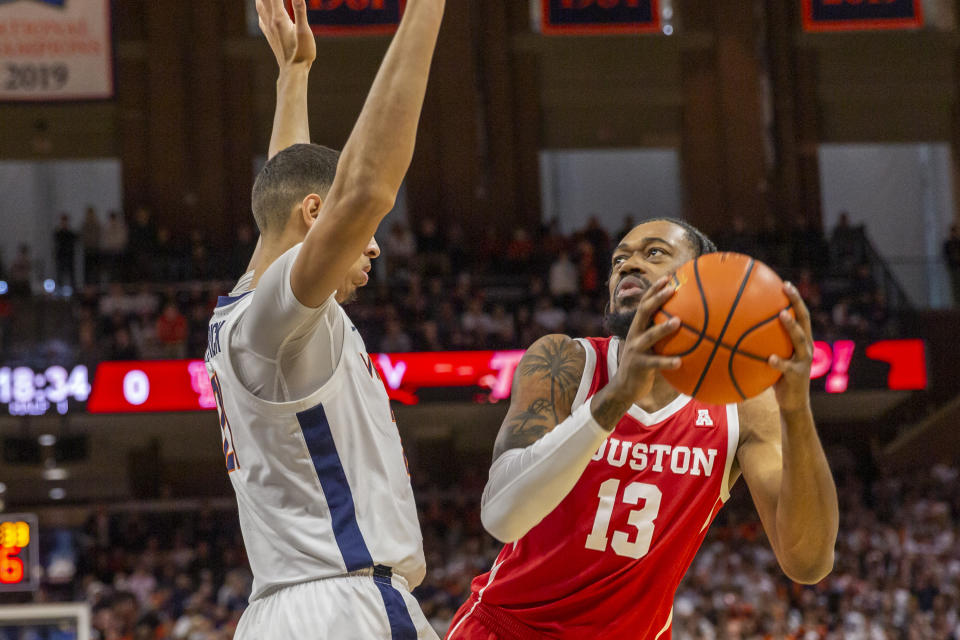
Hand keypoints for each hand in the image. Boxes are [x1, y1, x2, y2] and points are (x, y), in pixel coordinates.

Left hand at [257, 0, 315, 69]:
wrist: (292, 72)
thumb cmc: (301, 53)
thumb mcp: (304, 32)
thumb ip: (300, 11)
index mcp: (280, 18)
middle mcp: (270, 21)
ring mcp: (268, 28)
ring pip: (260, 5)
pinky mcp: (269, 35)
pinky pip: (261, 16)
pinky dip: (261, 7)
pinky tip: (262, 9)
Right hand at [610, 277, 682, 403]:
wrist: (624, 387)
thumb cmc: (644, 364)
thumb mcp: (650, 347)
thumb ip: (662, 336)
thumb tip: (688, 326)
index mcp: (638, 328)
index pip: (644, 303)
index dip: (654, 290)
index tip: (668, 278)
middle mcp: (634, 335)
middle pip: (643, 312)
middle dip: (657, 299)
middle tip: (673, 290)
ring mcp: (635, 350)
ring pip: (649, 335)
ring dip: (663, 328)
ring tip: (678, 321)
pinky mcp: (639, 366)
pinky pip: (655, 363)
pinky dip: (667, 362)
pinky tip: (680, 362)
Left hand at [768, 282, 812, 413]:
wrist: (792, 403)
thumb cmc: (777, 377)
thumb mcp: (771, 357)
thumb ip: (762, 344)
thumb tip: (735, 330)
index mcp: (801, 340)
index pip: (800, 314)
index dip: (795, 299)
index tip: (784, 283)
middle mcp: (806, 346)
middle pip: (804, 319)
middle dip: (796, 302)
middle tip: (786, 288)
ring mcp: (804, 360)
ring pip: (800, 339)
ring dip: (791, 326)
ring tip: (782, 315)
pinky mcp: (797, 375)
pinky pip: (786, 367)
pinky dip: (778, 362)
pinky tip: (770, 358)